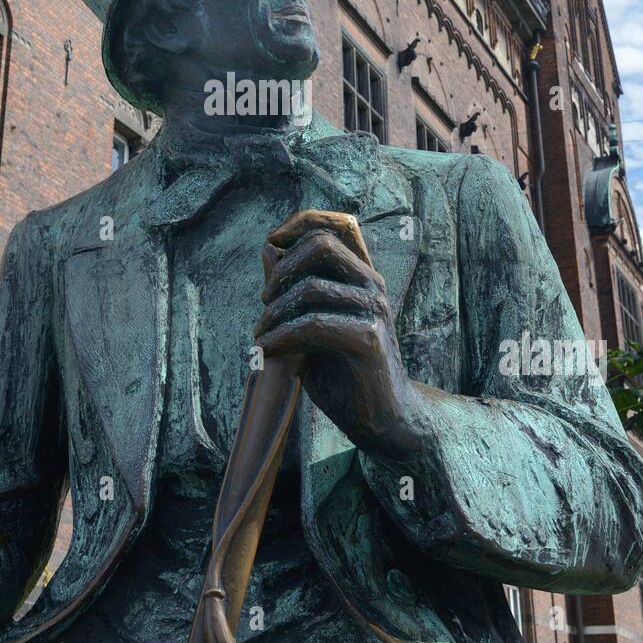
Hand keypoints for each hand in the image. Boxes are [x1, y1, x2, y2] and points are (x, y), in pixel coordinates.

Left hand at [255, 209, 409, 454]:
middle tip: (264, 302)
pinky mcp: (369, 339)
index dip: (300, 223)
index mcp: (361, 275)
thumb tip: (270, 247)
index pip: (337, 223)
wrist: (381, 420)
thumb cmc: (342, 372)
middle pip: (321, 244)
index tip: (271, 245)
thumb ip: (295, 288)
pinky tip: (266, 351)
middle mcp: (372, 284)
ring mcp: (374, 310)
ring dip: (273, 312)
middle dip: (281, 269)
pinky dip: (280, 336)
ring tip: (260, 335)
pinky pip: (313, 324)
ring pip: (311, 286)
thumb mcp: (312, 324)